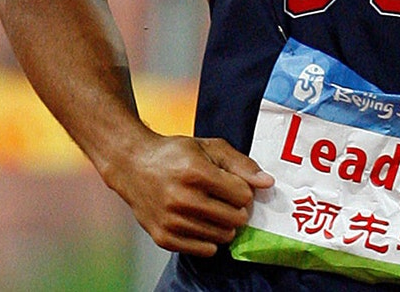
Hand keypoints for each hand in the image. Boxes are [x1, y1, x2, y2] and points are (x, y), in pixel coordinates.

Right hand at [100, 133, 273, 255]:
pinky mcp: (164, 237)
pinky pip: (204, 250)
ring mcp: (171, 221)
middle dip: (237, 209)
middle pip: (236, 218)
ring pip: (222, 236)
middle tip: (224, 200)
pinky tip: (201, 223)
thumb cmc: (172, 155)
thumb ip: (241, 164)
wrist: (132, 165)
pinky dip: (209, 240)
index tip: (233, 185)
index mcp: (195, 173)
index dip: (243, 190)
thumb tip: (267, 183)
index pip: (243, 195)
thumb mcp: (209, 148)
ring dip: (224, 225)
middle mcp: (182, 199)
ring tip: (211, 210)